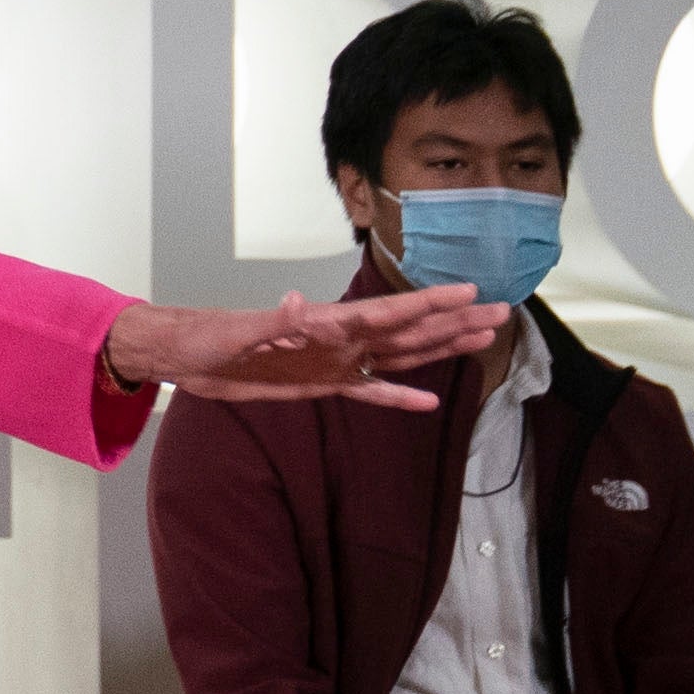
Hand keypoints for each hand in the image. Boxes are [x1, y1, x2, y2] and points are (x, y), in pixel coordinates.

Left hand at [112, 283, 502, 412]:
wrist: (191, 358)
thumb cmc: (213, 338)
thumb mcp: (241, 332)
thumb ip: (273, 321)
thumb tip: (297, 304)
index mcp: (328, 323)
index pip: (390, 313)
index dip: (431, 304)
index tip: (471, 292)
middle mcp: (341, 339)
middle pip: (410, 330)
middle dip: (455, 321)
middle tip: (503, 311)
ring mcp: (335, 362)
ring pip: (401, 355)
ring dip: (441, 348)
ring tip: (484, 340)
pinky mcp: (322, 385)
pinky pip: (370, 391)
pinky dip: (400, 395)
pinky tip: (430, 401)